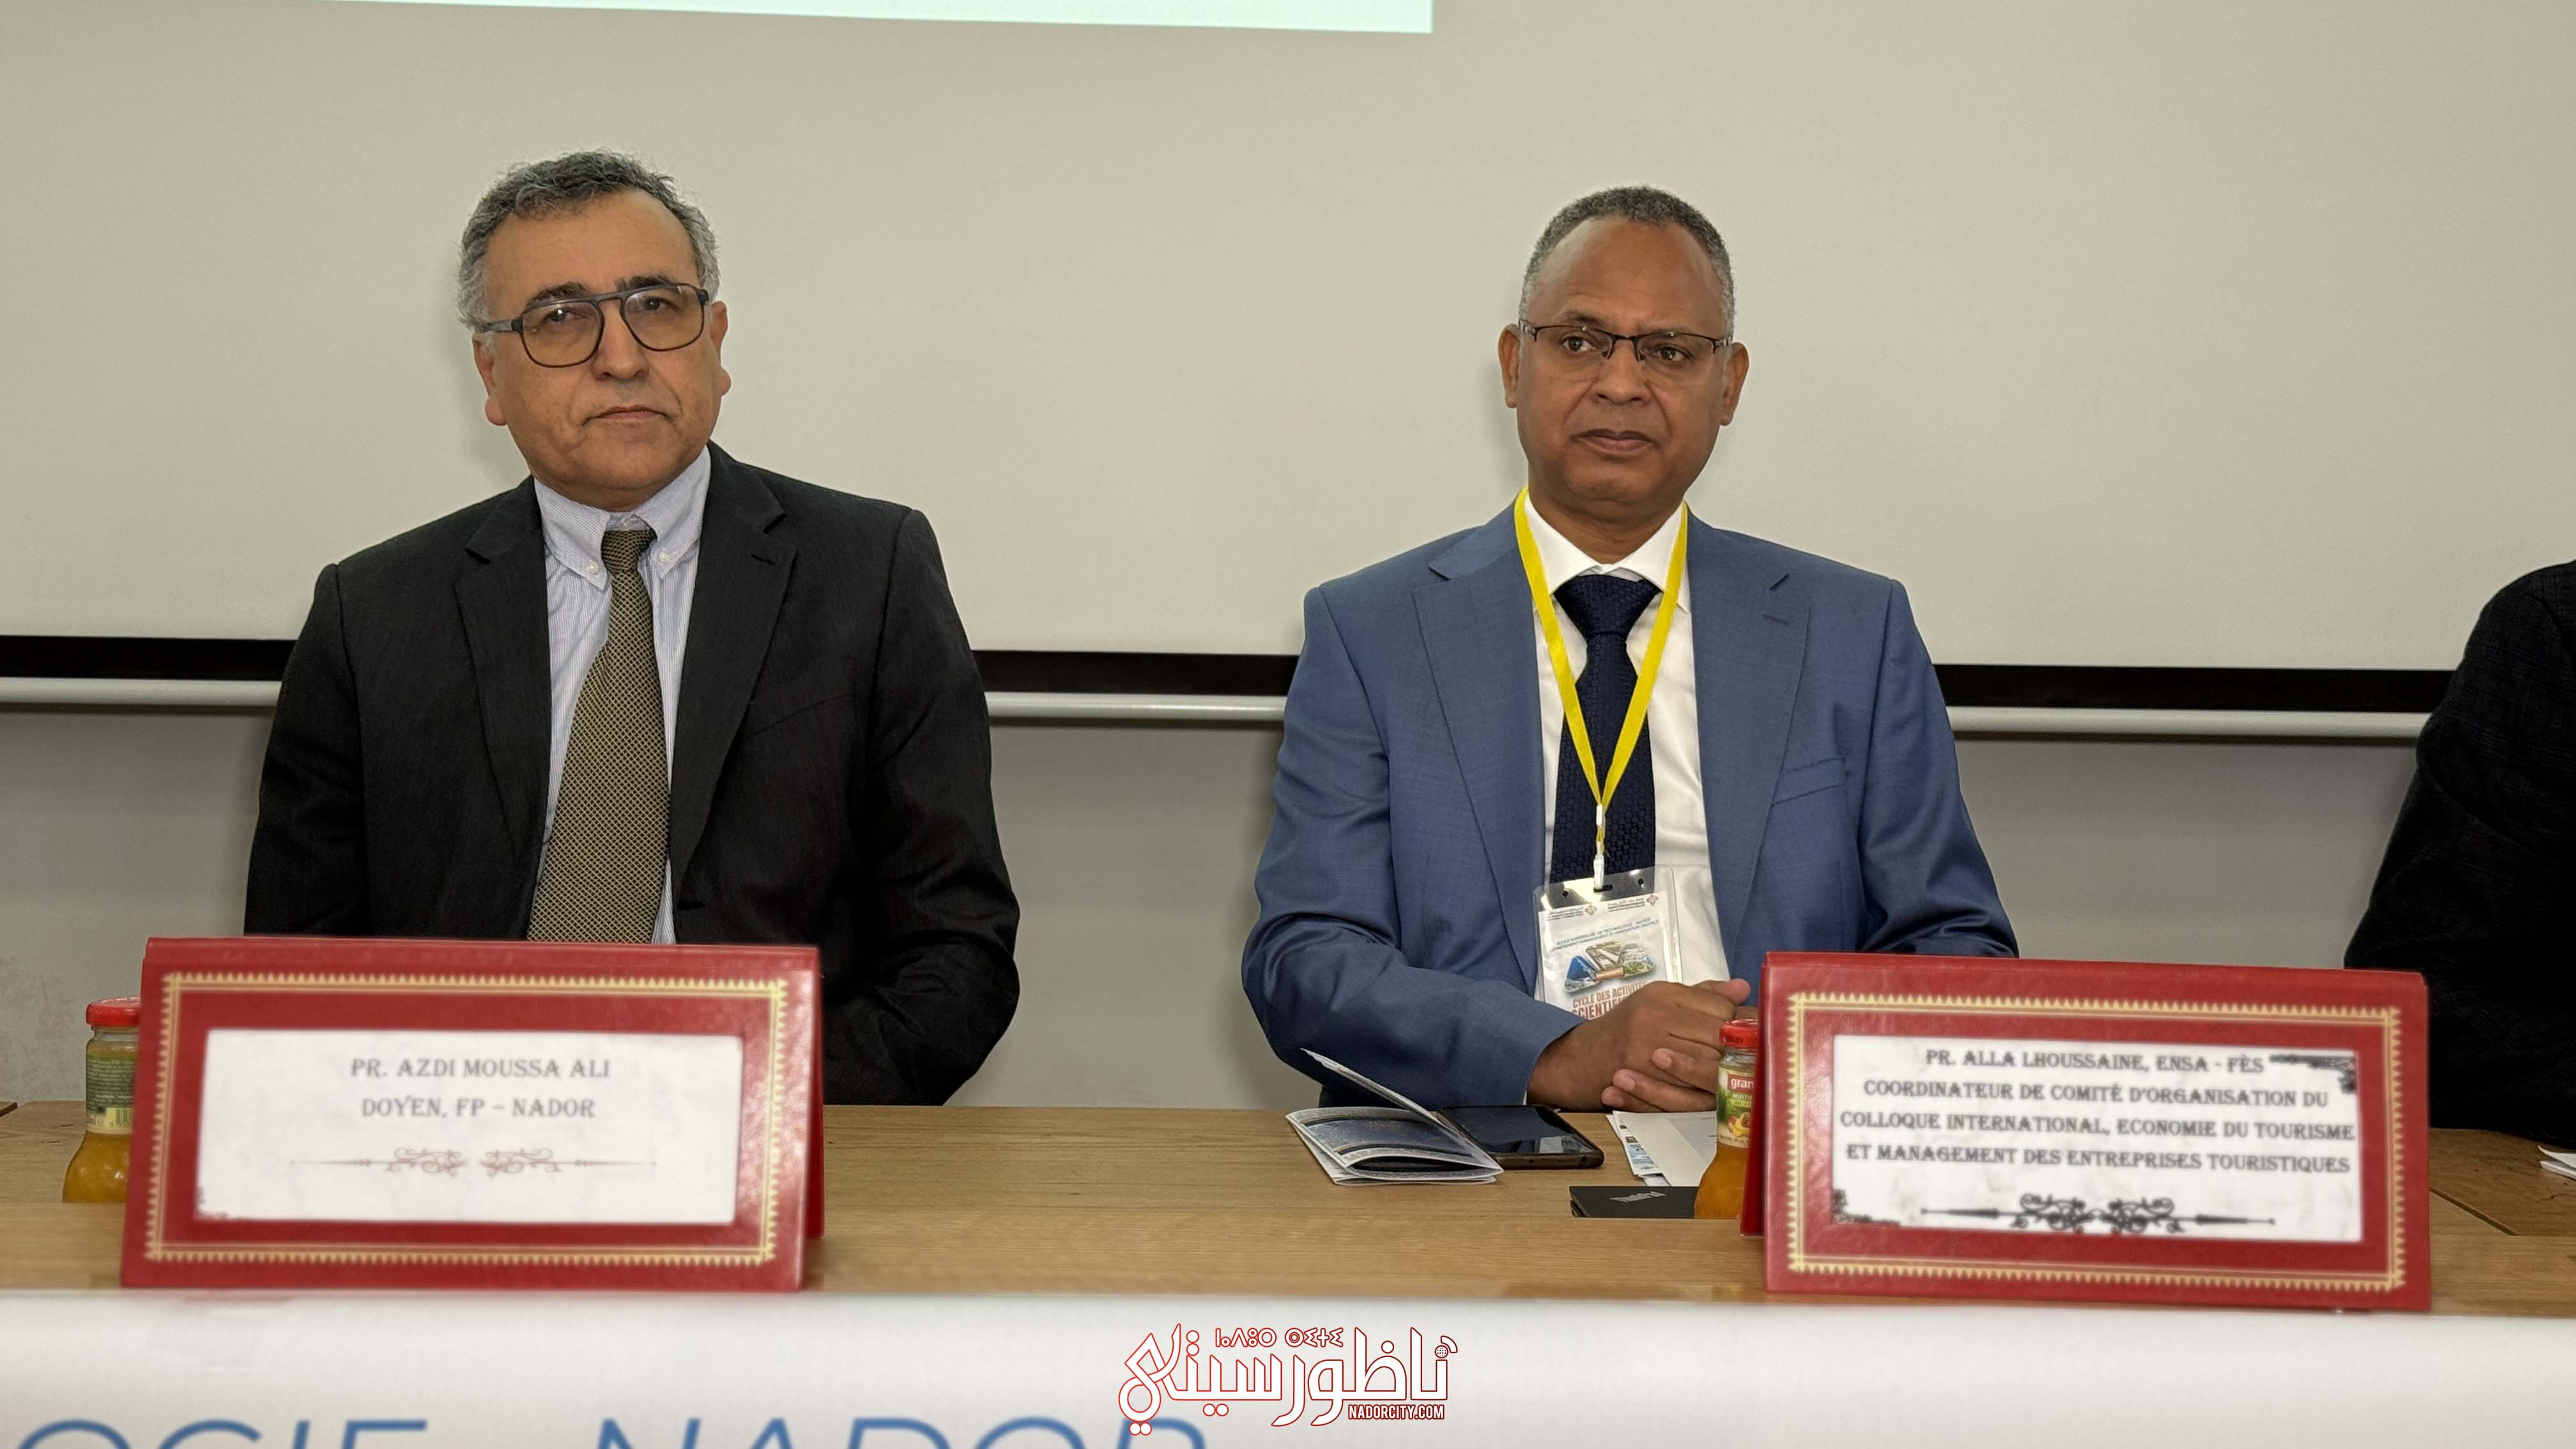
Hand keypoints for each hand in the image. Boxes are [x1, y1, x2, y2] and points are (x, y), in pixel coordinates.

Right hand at [1527, 978, 1750, 1112]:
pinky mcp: (1643, 1078)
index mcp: (1662, 993)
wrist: (1582, 1059)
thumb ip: (1703, 994)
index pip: (1718, 1006)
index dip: (1739, 1022)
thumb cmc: (1628, 1028)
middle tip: (1749, 1058)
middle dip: (1736, 1050)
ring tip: (1733, 1074)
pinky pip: (1688, 1090)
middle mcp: (1652, 1016)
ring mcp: (1646, 1048)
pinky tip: (1713, 1091)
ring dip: (1724, 1072)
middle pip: (1717, 1035)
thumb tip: (1743, 988)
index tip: (1748, 1033)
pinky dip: (1706, 1094)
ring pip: (1707, 1063)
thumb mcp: (1660, 1001)